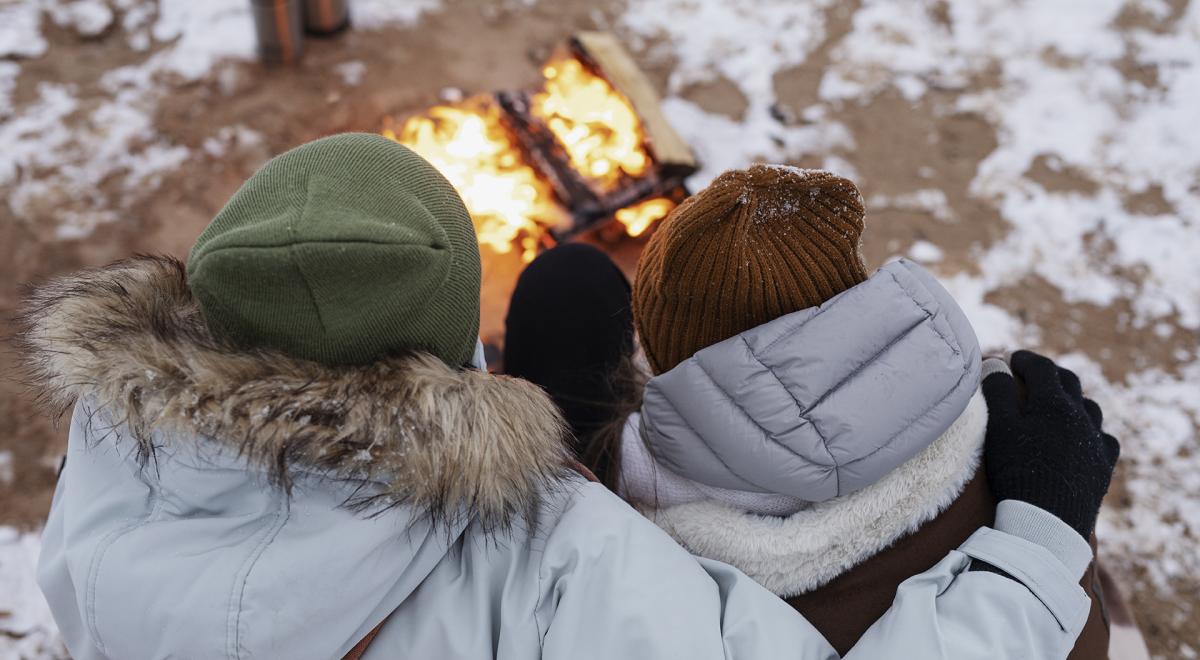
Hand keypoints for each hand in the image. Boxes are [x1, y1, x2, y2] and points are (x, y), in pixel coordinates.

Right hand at [981, 350, 1119, 539]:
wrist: (1047, 521)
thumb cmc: (1017, 470)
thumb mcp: (999, 429)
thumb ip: (998, 392)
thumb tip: (996, 363)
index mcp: (1053, 403)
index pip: (1042, 368)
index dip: (1026, 360)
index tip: (1012, 360)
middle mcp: (1080, 416)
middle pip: (1069, 382)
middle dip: (1049, 374)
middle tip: (1032, 375)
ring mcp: (1096, 442)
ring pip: (1090, 408)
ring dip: (1073, 400)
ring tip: (1057, 404)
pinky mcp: (1104, 467)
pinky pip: (1104, 439)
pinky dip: (1092, 432)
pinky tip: (1084, 438)